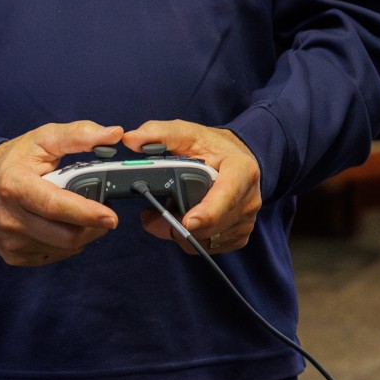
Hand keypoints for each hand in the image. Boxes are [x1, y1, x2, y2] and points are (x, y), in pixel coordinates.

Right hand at [0, 121, 122, 265]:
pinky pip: (51, 256)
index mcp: (16, 186)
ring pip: (62, 249)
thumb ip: (79, 135)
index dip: (87, 213)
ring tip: (83, 216)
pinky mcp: (11, 254)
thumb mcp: (43, 139)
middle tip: (104, 214)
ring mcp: (10, 240)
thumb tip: (115, 134)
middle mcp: (11, 218)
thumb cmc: (12, 160)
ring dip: (82, 235)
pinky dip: (65, 245)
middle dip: (93, 227)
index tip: (111, 217)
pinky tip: (64, 227)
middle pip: (64, 235)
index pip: (56, 206)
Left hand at [125, 120, 260, 256]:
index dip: (207, 212)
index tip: (187, 221)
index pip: (226, 196)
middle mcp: (248, 199)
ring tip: (167, 211)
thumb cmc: (212, 147)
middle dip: (175, 223)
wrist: (237, 160)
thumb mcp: (187, 133)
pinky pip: (206, 247)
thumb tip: (131, 139)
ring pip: (203, 240)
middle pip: (208, 226)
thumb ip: (159, 134)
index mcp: (242, 170)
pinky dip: (189, 239)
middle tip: (150, 213)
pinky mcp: (239, 236)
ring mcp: (246, 221)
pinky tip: (182, 220)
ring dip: (179, 232)